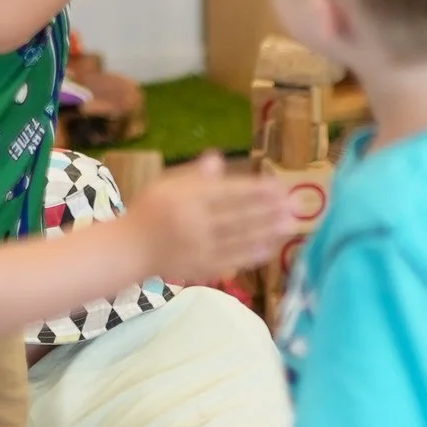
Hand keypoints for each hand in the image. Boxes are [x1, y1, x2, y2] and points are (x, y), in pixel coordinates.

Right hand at [120, 151, 299, 290]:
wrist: (131, 249)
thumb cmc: (150, 210)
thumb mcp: (166, 184)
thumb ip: (194, 175)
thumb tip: (218, 158)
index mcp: (185, 199)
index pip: (227, 193)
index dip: (254, 190)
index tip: (278, 185)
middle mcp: (194, 224)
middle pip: (239, 216)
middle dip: (269, 210)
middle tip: (295, 204)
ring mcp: (200, 248)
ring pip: (240, 239)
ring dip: (268, 231)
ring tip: (291, 224)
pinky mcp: (203, 268)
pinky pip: (233, 260)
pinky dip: (254, 254)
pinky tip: (271, 247)